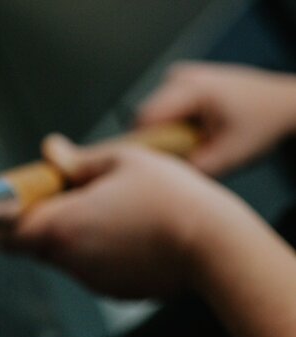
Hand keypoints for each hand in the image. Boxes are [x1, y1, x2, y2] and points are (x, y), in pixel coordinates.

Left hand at [0, 134, 256, 298]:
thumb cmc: (172, 198)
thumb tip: (51, 149)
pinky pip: (95, 268)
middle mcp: (69, 260)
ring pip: (66, 256)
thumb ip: (80, 160)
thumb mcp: (125, 161)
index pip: (6, 235)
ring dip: (77, 235)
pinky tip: (134, 232)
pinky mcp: (115, 291)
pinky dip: (103, 251)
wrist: (216, 247)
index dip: (7, 218)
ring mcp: (92, 280)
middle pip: (35, 244)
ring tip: (115, 209)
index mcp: (61, 227)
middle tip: (74, 195)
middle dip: (46, 221)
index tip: (20, 201)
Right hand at [137, 62, 295, 175]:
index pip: (145, 118)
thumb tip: (156, 173)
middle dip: (157, 139)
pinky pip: (164, 105)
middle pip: (146, 115)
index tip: (156, 164)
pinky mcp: (183, 77)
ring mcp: (181, 74)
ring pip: (153, 112)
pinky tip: (195, 129)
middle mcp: (181, 76)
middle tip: (183, 155)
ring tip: (193, 141)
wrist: (286, 103)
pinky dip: (175, 121)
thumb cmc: (263, 125)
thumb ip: (190, 169)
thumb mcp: (228, 157)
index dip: (143, 144)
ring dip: (166, 131)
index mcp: (193, 89)